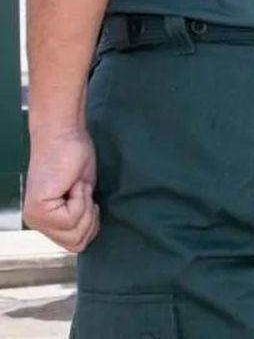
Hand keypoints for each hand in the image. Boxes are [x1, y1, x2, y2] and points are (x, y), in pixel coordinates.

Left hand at [23, 129, 99, 252]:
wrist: (64, 136)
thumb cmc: (75, 158)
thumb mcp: (83, 196)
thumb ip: (80, 219)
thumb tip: (86, 239)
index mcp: (45, 222)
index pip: (76, 244)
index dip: (91, 222)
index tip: (87, 199)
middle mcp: (36, 223)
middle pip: (76, 242)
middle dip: (89, 217)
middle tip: (82, 193)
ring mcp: (35, 218)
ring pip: (75, 232)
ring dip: (86, 208)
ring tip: (77, 189)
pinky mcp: (39, 209)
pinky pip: (72, 218)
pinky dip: (82, 199)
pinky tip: (75, 184)